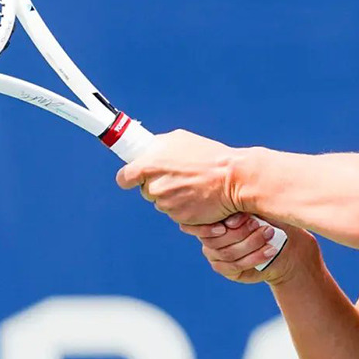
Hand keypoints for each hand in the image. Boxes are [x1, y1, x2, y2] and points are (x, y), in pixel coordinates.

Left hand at [115, 129, 242, 224]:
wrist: (234, 178)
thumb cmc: (210, 157)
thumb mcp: (181, 140)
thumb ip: (158, 147)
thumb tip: (149, 152)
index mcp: (149, 164)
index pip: (124, 178)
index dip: (130, 179)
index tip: (134, 178)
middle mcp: (154, 185)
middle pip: (146, 190)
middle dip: (158, 185)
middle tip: (178, 177)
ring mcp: (166, 203)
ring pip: (162, 202)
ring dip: (173, 197)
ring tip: (193, 185)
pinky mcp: (178, 217)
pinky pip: (176, 213)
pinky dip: (185, 207)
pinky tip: (198, 197)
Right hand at [181, 213, 312, 284]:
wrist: (281, 241)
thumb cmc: (267, 217)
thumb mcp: (257, 206)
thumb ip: (244, 203)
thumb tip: (236, 204)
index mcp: (212, 216)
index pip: (208, 221)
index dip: (227, 220)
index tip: (247, 216)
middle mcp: (209, 235)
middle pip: (218, 238)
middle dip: (242, 232)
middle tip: (261, 224)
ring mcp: (215, 254)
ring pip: (228, 252)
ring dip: (251, 243)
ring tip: (269, 234)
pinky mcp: (226, 269)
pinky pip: (236, 266)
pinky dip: (255, 258)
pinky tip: (270, 250)